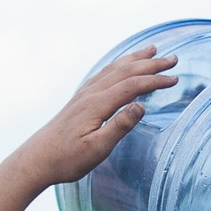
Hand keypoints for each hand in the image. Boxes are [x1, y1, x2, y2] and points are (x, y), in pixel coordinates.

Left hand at [9, 46, 178, 188]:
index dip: (155, 81)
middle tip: (173, 58)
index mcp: (96, 105)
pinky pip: (103, 74)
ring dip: (135, 59)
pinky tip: (121, 66)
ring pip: (113, 69)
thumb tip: (141, 106)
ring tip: (151, 50)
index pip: (132, 86)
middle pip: (125, 71)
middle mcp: (90, 94)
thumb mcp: (96, 149)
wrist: (35, 160)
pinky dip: (118, 65)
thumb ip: (119, 127)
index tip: (174, 79)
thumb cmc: (66, 159)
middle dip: (150, 64)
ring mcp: (83, 95)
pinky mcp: (78, 100)